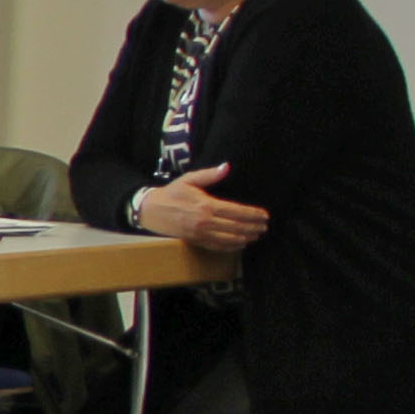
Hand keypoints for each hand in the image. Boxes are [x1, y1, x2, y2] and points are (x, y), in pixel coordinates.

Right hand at [138, 163, 270, 253]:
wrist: (149, 210)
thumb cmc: (171, 193)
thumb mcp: (188, 180)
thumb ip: (209, 175)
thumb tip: (226, 167)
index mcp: (206, 205)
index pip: (237, 211)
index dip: (253, 214)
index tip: (264, 215)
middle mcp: (205, 221)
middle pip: (237, 226)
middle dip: (254, 227)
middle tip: (265, 226)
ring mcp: (200, 233)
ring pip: (230, 238)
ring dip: (246, 237)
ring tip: (256, 235)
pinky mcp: (195, 241)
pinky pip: (218, 246)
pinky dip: (232, 246)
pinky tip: (241, 243)